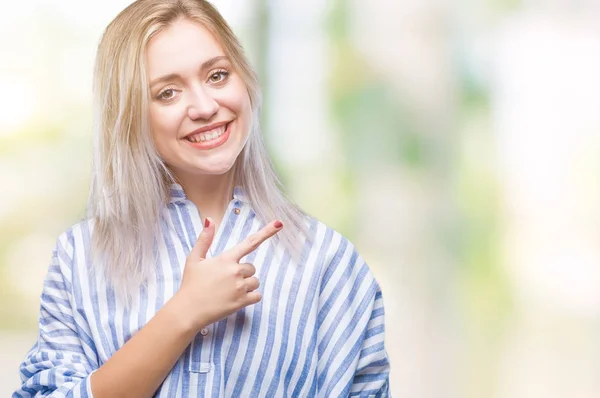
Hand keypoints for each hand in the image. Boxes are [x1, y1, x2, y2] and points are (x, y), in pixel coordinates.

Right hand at [174, 217, 282, 331]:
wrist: (188, 310)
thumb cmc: (190, 284)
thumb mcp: (194, 259)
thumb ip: (204, 239)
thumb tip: (210, 219)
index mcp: (226, 259)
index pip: (250, 242)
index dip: (266, 232)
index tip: (279, 224)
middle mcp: (235, 271)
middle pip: (251, 267)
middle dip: (242, 273)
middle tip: (225, 280)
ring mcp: (240, 287)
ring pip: (255, 281)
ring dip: (246, 285)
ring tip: (228, 290)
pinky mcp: (242, 302)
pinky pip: (257, 295)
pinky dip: (250, 297)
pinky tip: (235, 298)